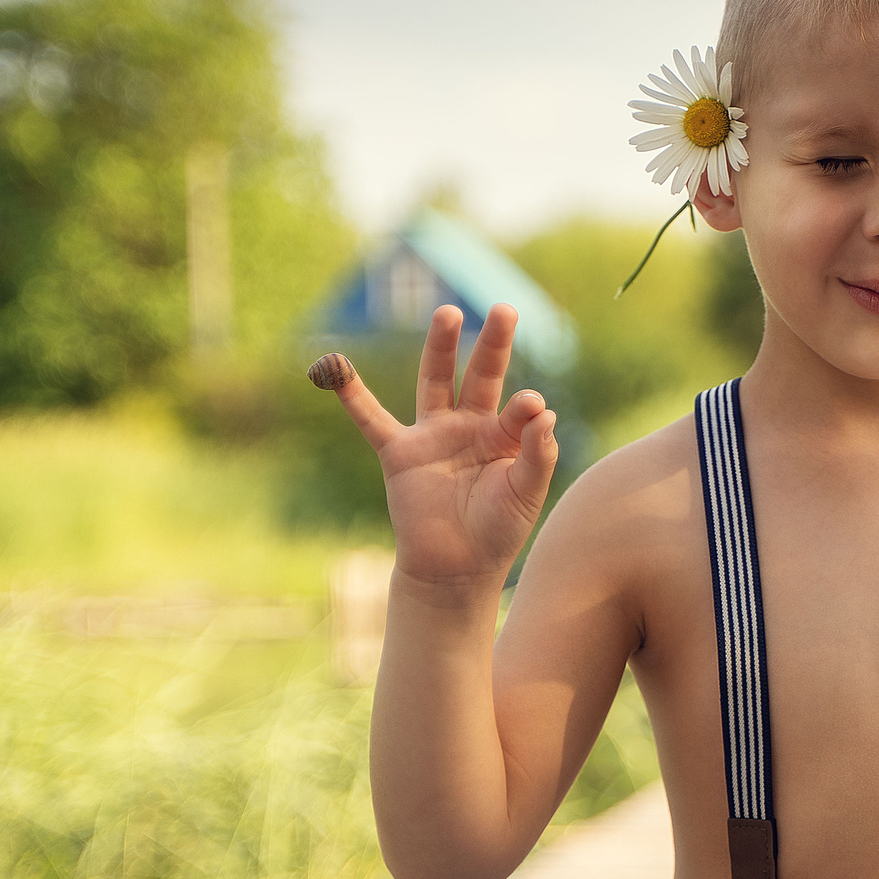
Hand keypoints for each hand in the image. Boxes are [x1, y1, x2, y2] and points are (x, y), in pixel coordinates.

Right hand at [311, 305, 557, 592]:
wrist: (455, 569)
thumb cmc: (496, 532)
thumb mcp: (525, 493)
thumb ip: (537, 453)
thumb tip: (544, 409)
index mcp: (503, 437)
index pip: (518, 410)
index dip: (525, 407)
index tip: (530, 406)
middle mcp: (468, 427)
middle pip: (481, 375)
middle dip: (493, 343)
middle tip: (507, 309)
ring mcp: (432, 436)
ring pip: (435, 381)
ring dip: (440, 347)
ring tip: (448, 312)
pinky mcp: (400, 453)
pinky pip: (372, 420)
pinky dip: (352, 394)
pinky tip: (334, 365)